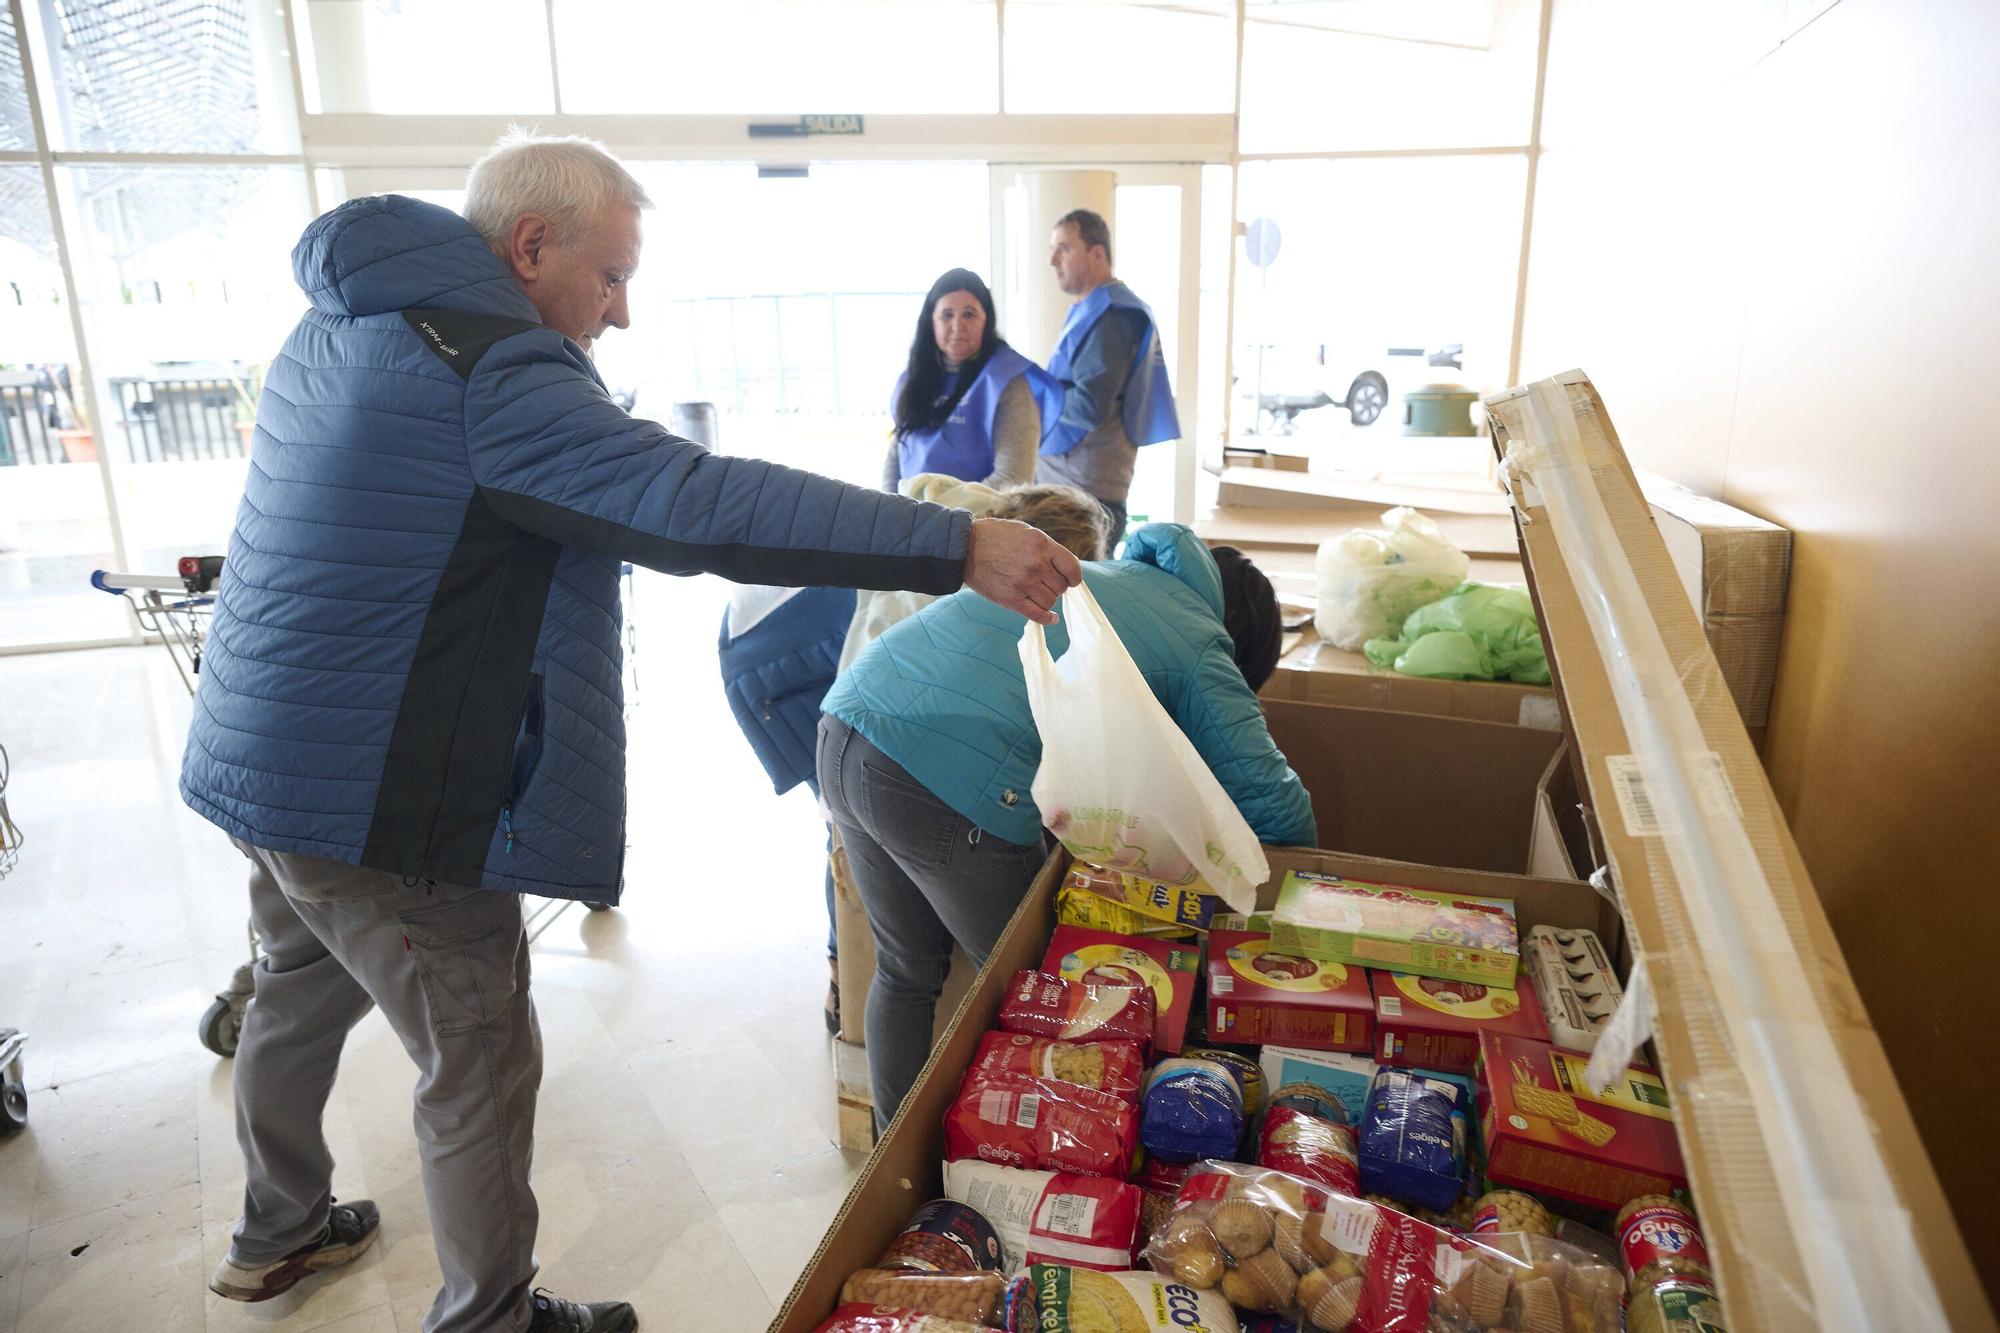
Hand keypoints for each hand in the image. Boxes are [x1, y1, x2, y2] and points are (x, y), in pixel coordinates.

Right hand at [963, 517, 1082, 624]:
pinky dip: (1047, 618)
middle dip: (1057, 586)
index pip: (1072, 568)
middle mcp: (1035, 564)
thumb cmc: (996, 537)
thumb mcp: (1026, 532)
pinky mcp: (1011, 599)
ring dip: (1048, 599)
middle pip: (1061, 587)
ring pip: (1050, 601)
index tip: (1071, 580)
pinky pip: (1037, 615)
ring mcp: (1023, 583)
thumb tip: (1065, 567)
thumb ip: (1047, 548)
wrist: (965, 548)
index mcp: (1042, 545)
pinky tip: (1051, 618)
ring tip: (1037, 592)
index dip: (1074, 577)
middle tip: (1046, 583)